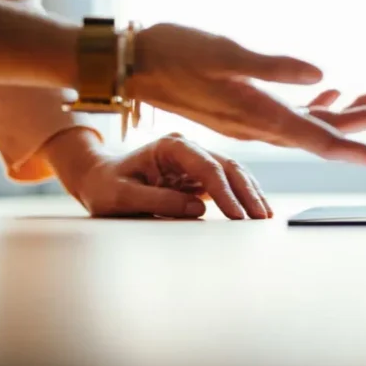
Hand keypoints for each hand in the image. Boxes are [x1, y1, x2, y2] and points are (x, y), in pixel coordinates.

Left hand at [66, 133, 272, 219]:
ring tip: (265, 217)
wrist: (99, 179)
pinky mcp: (200, 175)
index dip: (225, 191)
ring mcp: (197, 160)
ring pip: (234, 173)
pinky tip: (257, 210)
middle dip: (247, 193)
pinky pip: (229, 183)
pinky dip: (244, 196)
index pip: (206, 166)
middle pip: (228, 166)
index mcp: (170, 146)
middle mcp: (188, 148)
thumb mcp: (121, 196)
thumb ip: (157, 200)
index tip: (237, 215)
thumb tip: (198, 208)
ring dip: (251, 194)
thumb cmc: (105, 186)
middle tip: (260, 219)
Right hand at [132, 23, 365, 169]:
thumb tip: (324, 77)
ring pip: (314, 125)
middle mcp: (263, 126)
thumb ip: (275, 68)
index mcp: (263, 117)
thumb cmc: (174, 51)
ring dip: (349, 115)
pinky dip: (319, 105)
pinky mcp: (247, 108)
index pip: (327, 142)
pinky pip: (293, 114)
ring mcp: (255, 119)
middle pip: (329, 134)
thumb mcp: (225, 53)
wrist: (133, 63)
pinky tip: (335, 93)